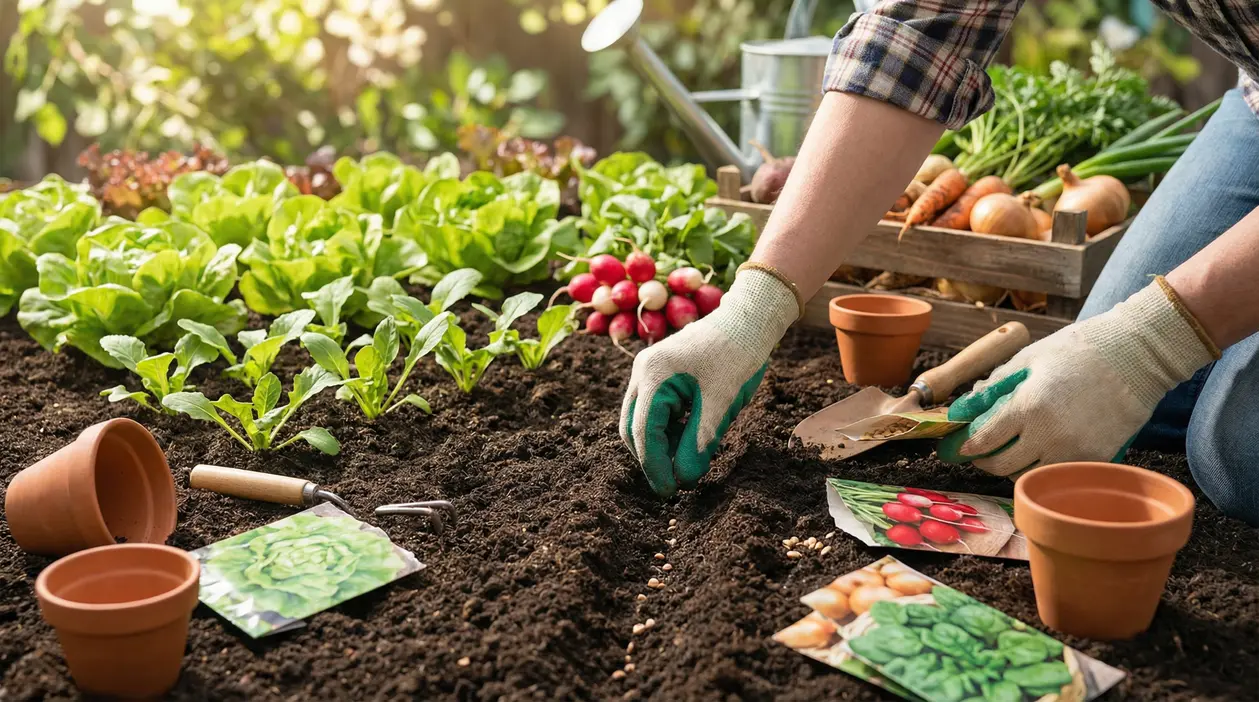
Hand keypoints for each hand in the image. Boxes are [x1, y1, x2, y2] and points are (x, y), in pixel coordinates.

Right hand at [620, 268, 797, 496]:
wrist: (749, 318)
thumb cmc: (737, 354)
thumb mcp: (720, 403)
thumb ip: (698, 442)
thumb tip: (684, 479)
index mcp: (654, 375)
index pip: (643, 431)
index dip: (654, 466)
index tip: (670, 491)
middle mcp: (643, 371)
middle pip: (633, 426)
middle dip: (650, 457)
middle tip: (671, 486)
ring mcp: (649, 370)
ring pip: (642, 418)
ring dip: (659, 444)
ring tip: (684, 464)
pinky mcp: (661, 372)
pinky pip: (655, 408)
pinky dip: (667, 430)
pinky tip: (687, 442)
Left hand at [937, 279, 1216, 475]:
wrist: (1136, 356)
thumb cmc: (1079, 350)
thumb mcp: (1029, 358)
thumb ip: (997, 384)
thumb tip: (969, 403)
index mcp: (1028, 406)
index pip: (985, 440)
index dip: (969, 447)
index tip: (961, 448)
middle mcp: (1049, 435)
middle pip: (1003, 467)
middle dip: (987, 462)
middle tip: (982, 455)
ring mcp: (1075, 451)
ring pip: (1031, 475)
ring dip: (1016, 467)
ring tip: (1013, 451)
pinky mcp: (1096, 458)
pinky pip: (1060, 472)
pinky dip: (1045, 467)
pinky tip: (1042, 451)